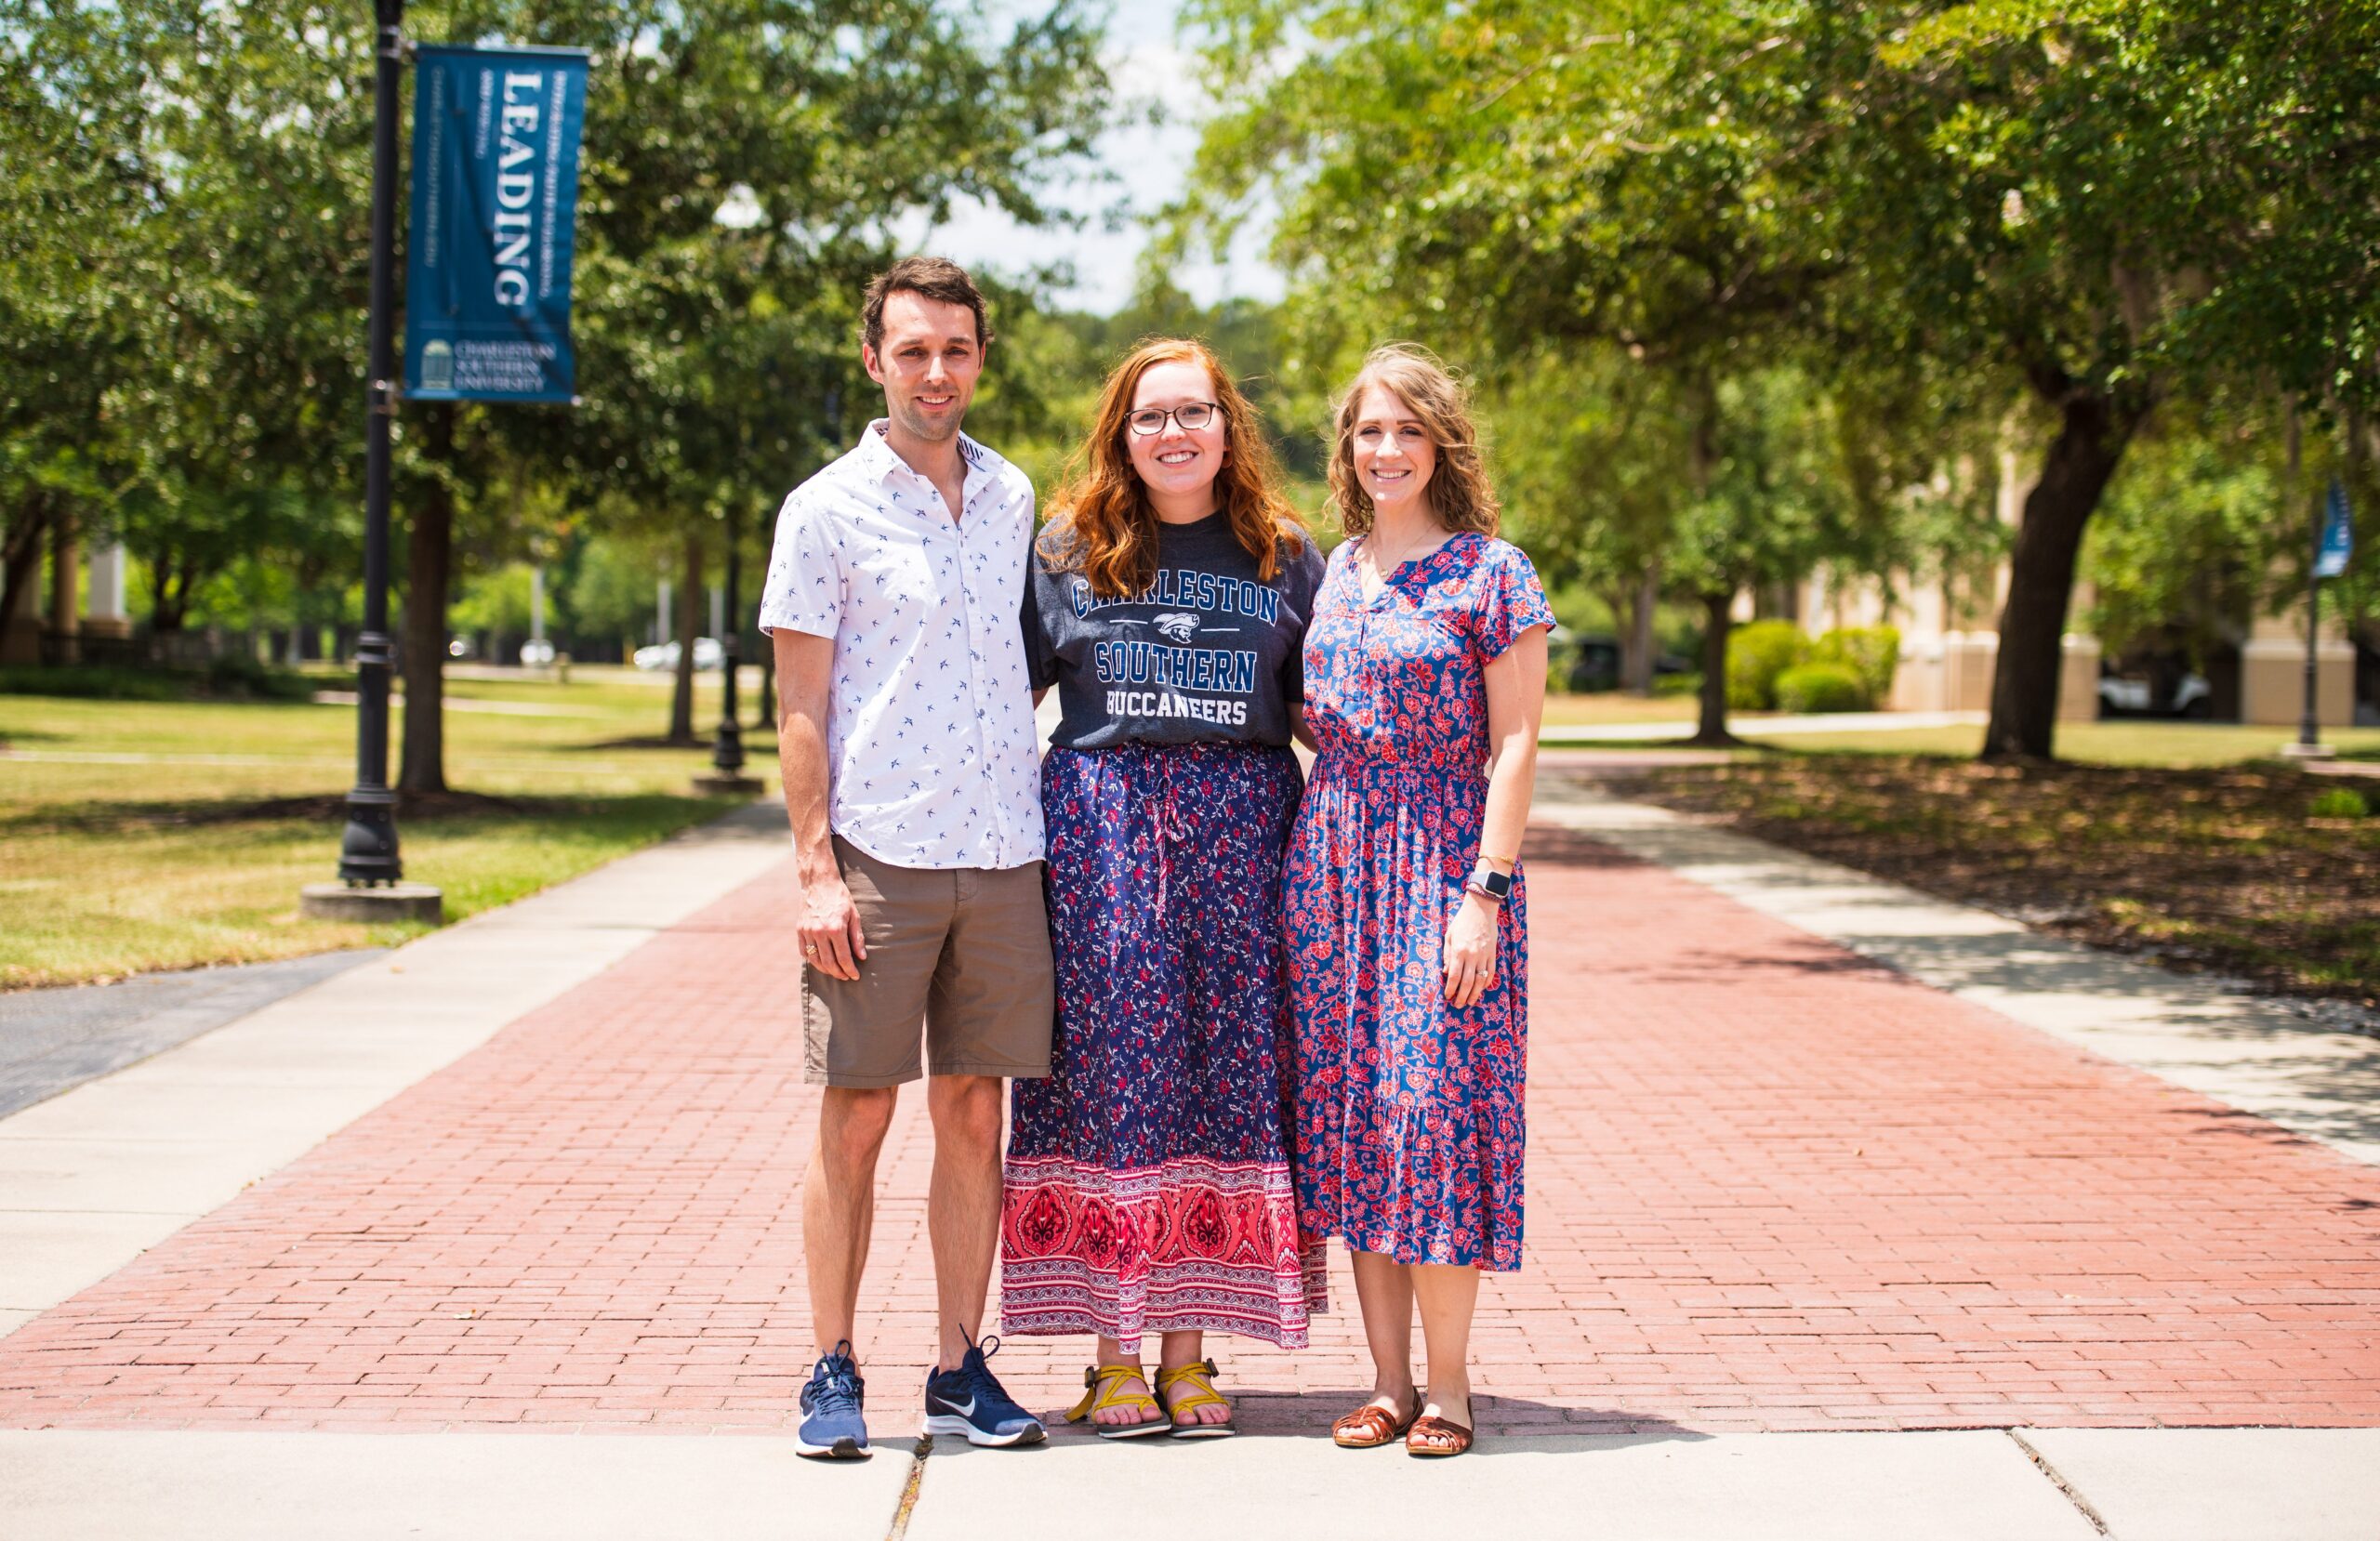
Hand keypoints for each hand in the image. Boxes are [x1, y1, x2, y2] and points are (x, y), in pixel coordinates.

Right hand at [798, 869, 865, 980]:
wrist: (819, 882)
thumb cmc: (840, 897)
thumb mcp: (854, 915)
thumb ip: (857, 938)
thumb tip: (861, 957)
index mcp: (835, 928)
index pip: (844, 957)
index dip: (850, 969)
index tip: (855, 976)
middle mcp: (819, 932)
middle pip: (829, 963)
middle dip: (839, 973)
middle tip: (846, 977)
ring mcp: (807, 931)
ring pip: (815, 960)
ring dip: (825, 970)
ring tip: (834, 972)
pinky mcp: (799, 929)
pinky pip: (804, 951)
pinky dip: (812, 960)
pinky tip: (820, 962)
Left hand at [1442, 892, 1497, 1007]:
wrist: (1481, 909)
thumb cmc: (1461, 921)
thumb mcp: (1449, 936)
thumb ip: (1446, 955)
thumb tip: (1445, 973)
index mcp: (1459, 951)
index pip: (1454, 976)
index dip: (1451, 989)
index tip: (1447, 996)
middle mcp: (1472, 955)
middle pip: (1467, 982)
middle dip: (1462, 996)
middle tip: (1458, 1005)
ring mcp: (1484, 955)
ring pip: (1480, 980)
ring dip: (1474, 994)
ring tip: (1469, 1002)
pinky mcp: (1493, 954)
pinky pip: (1491, 972)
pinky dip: (1486, 983)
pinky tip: (1480, 989)